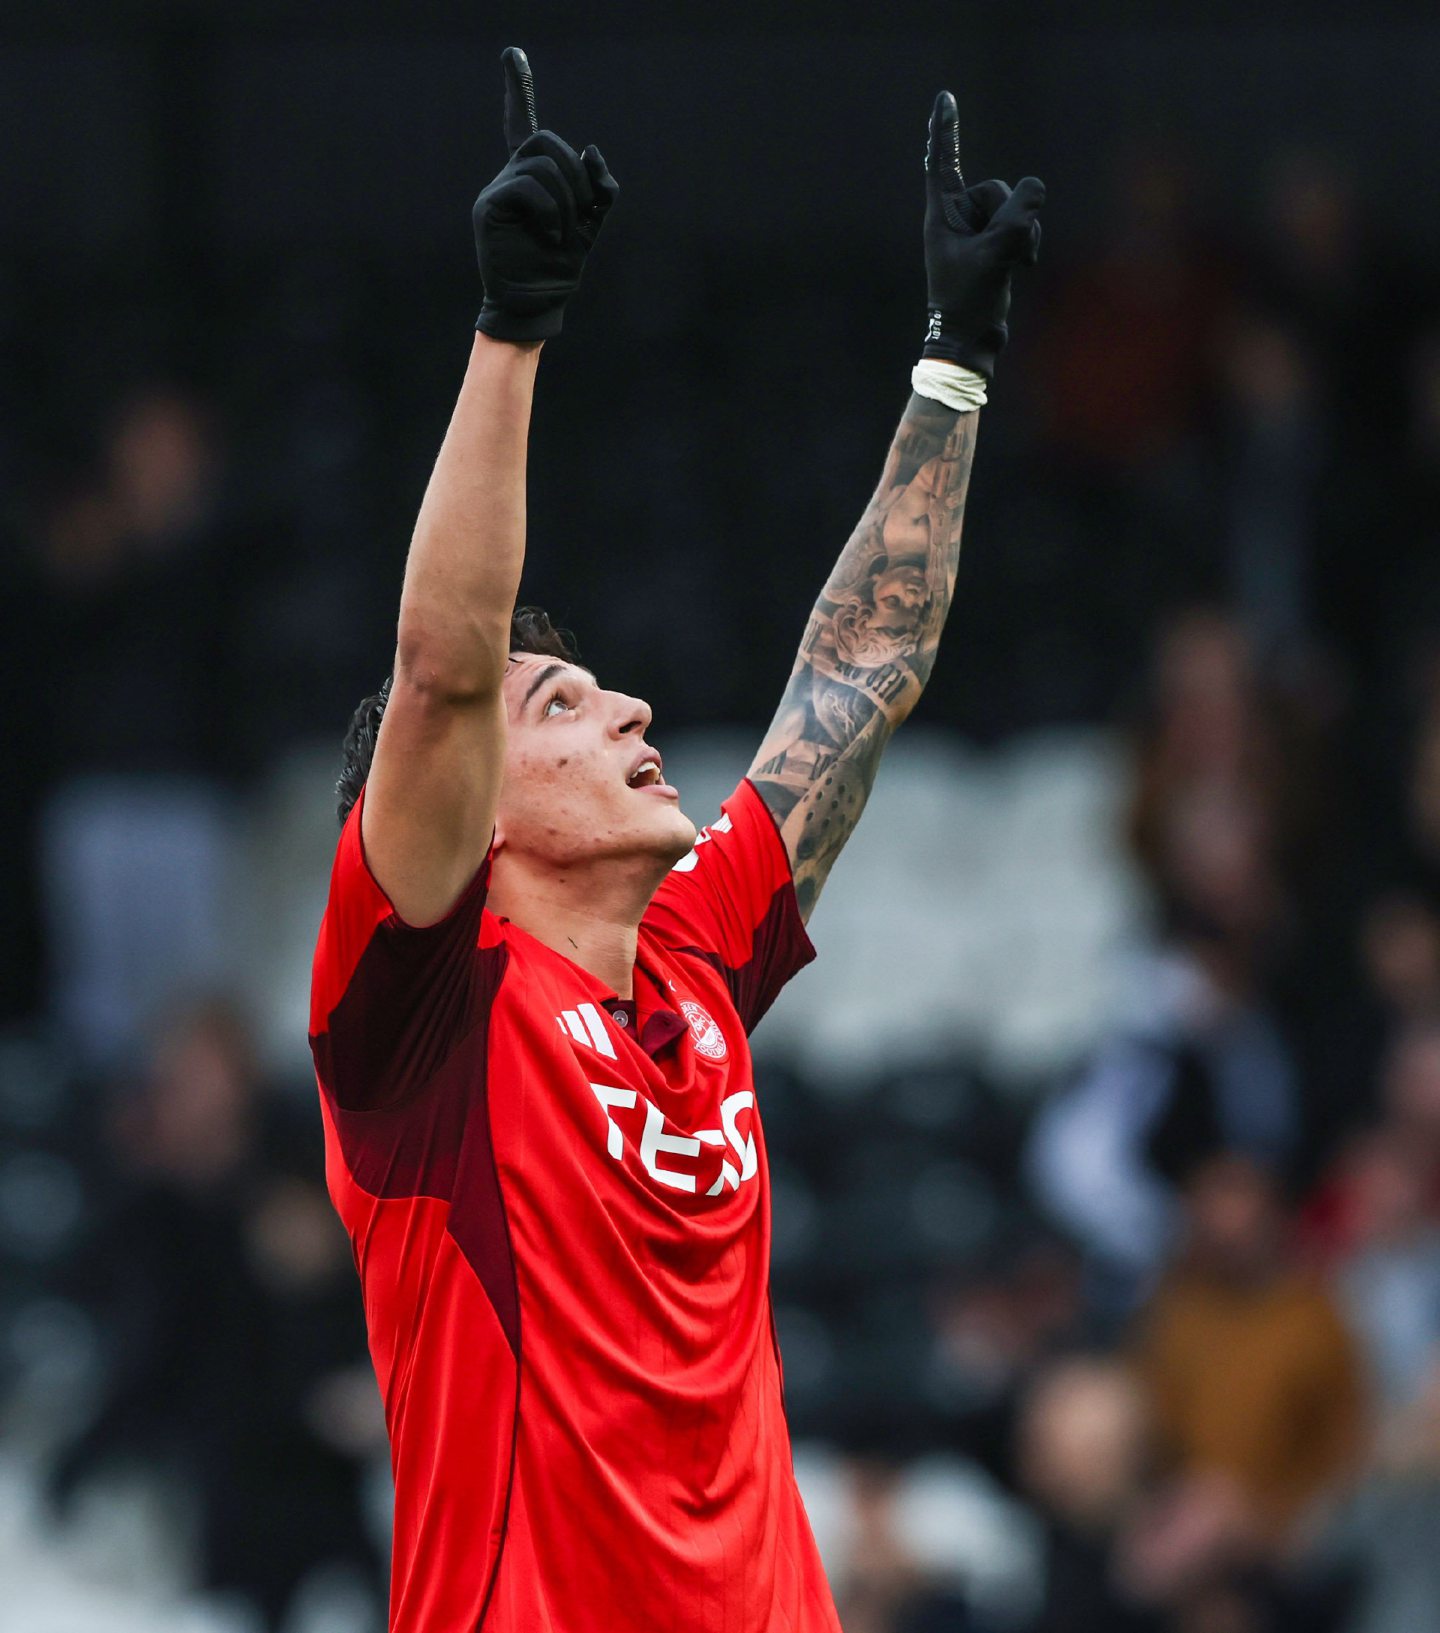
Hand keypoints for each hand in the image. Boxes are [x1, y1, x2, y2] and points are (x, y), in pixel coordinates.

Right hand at [473, 47, 618, 342]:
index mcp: (532, 179)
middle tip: (582, 210)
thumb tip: (592, 150)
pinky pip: (526, 187)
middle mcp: (510, 179)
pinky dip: (551, 210)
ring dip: (567, 199)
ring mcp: (496, 192)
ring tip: (564, 232)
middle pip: (546, 143)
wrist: (536, 305)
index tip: (512, 55)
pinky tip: (552, 234)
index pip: (522, 127)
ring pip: (541, 165)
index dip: (518, 91)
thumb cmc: (560, 269)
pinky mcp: (488, 209)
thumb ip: (599, 189)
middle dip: (575, 174)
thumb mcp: (591, 225)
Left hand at [922, 90, 1044, 379]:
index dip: (944, 130)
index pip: (942, 163)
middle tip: (1000, 252)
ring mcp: (978, 230)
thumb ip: (1019, 214)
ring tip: (1010, 265)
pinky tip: (1021, 268)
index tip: (945, 97)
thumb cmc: (969, 301)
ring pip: (1016, 208)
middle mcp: (958, 217)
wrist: (971, 341)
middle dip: (1009, 216)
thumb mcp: (996, 252)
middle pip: (997, 189)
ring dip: (1022, 234)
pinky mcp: (995, 244)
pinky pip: (1023, 225)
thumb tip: (1035, 188)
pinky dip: (1027, 244)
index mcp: (942, 215)